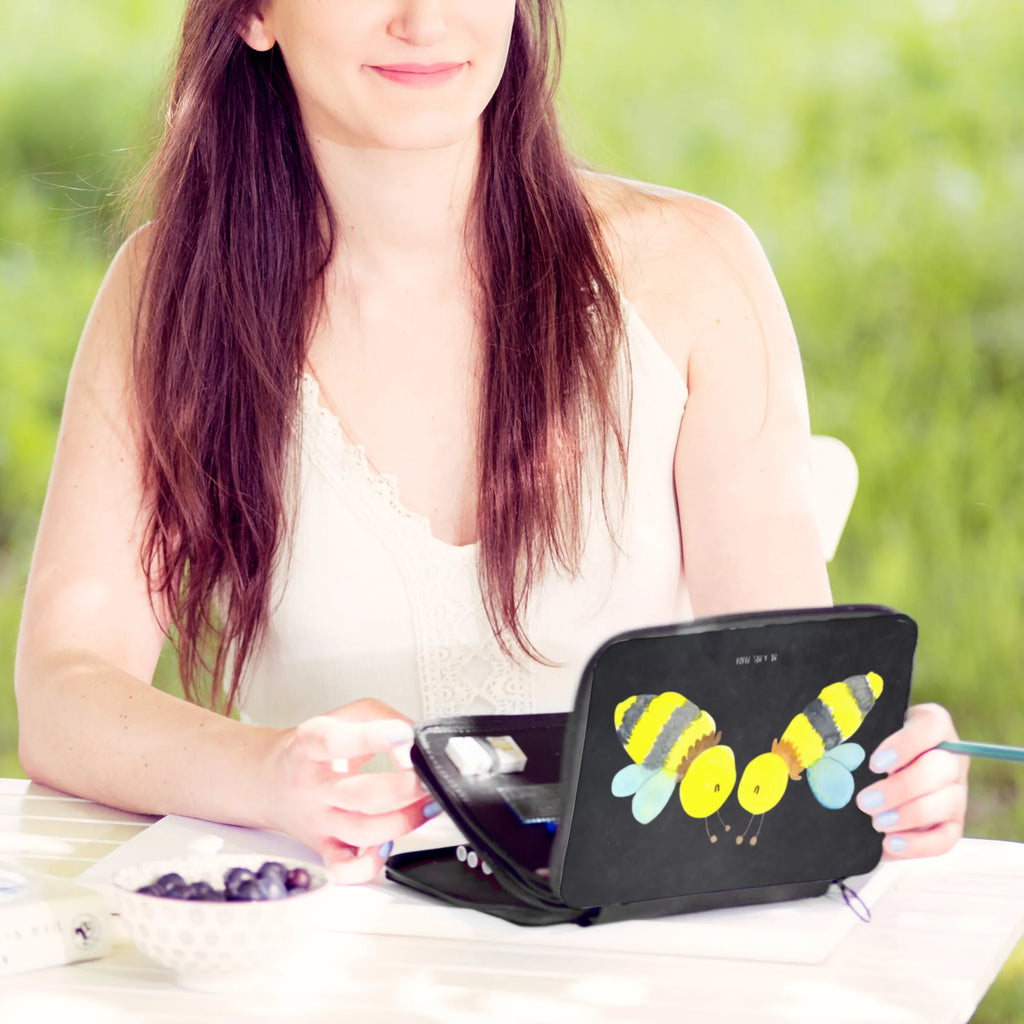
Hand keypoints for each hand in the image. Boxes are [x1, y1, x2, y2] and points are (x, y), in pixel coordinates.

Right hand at [267, 699, 435, 882]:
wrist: (271, 780)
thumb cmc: (314, 748)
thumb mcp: (344, 715)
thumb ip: (382, 717)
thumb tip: (412, 740)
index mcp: (310, 746)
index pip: (335, 742)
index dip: (373, 738)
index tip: (404, 735)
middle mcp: (311, 786)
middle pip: (358, 794)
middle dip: (402, 788)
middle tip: (426, 777)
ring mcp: (318, 820)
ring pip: (361, 832)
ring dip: (403, 821)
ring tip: (426, 804)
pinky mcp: (323, 847)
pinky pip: (344, 868)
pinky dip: (369, 865)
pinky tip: (388, 845)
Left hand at [855, 702, 968, 858]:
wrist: (870, 777)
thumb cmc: (865, 748)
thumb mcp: (865, 735)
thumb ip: (859, 739)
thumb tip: (834, 755)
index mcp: (932, 725)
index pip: (931, 725)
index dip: (905, 745)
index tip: (874, 764)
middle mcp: (950, 757)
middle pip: (940, 768)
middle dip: (901, 788)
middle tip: (864, 802)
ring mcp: (956, 792)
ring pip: (946, 803)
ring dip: (909, 816)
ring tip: (876, 823)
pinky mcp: (952, 824)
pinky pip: (946, 838)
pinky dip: (919, 845)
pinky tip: (889, 844)